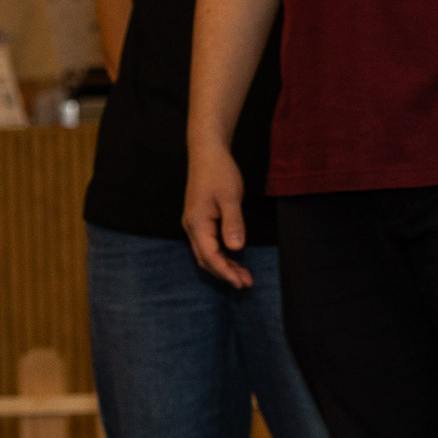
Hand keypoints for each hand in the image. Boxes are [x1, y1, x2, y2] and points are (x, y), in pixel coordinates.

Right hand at [181, 143, 253, 290]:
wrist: (207, 154)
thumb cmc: (219, 173)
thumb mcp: (230, 197)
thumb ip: (233, 223)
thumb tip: (236, 248)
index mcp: (197, 223)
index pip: (210, 255)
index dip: (225, 271)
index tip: (241, 282)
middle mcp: (191, 227)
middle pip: (205, 259)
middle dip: (225, 273)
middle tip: (246, 283)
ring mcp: (194, 224)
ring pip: (206, 253)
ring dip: (223, 266)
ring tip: (243, 275)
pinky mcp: (200, 221)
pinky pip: (208, 244)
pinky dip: (221, 255)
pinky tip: (234, 258)